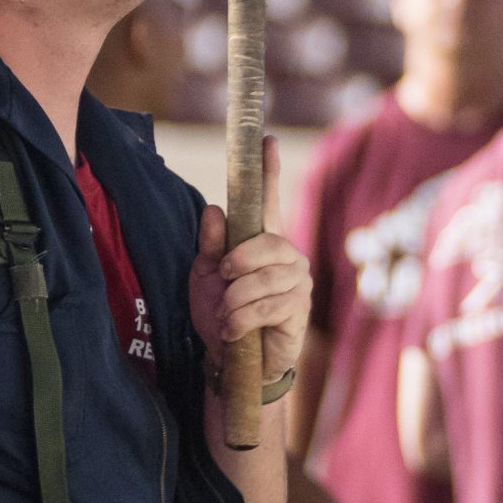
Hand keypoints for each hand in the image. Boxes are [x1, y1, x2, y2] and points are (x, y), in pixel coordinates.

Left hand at [189, 136, 311, 387]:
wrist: (230, 363)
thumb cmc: (219, 315)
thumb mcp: (204, 277)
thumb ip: (210, 245)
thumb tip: (215, 210)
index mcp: (261, 242)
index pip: (268, 200)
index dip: (268, 170)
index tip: (267, 139)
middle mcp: (286, 256)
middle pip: (268, 241)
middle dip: (238, 260)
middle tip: (223, 277)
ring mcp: (296, 283)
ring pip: (266, 276)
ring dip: (236, 297)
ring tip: (225, 313)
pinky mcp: (298, 311)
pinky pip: (269, 305)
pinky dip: (242, 318)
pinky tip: (233, 329)